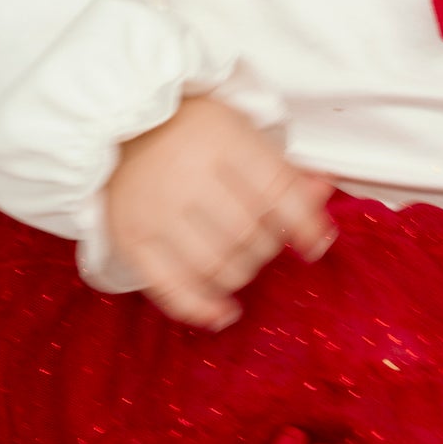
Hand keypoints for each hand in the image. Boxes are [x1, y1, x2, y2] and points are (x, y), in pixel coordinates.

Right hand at [104, 96, 334, 329]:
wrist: (118, 130)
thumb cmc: (192, 132)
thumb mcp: (241, 133)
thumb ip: (283, 169)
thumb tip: (325, 193)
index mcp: (222, 140)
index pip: (277, 192)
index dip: (306, 224)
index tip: (317, 244)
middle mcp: (187, 177)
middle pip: (250, 235)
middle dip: (269, 246)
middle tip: (266, 239)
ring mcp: (156, 212)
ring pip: (217, 266)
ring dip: (242, 274)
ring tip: (242, 261)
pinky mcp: (131, 241)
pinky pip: (171, 289)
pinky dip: (203, 308)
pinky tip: (225, 313)